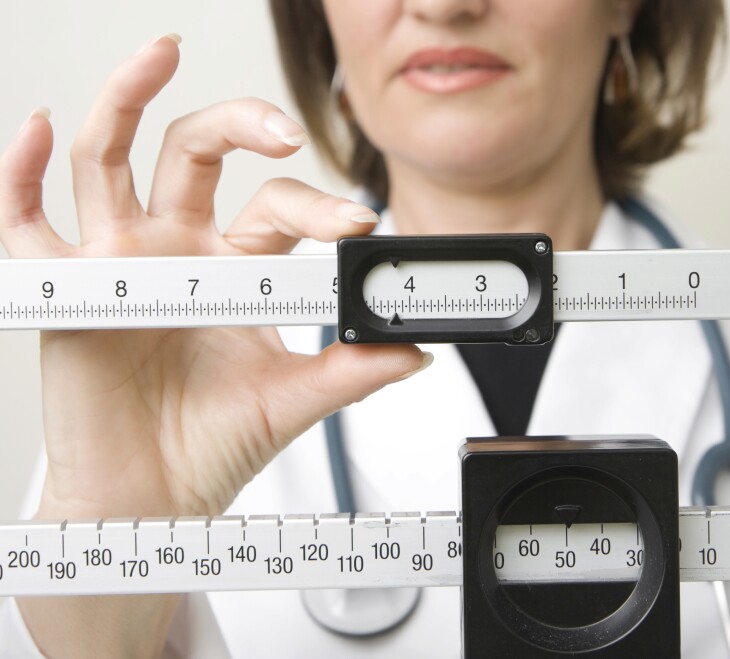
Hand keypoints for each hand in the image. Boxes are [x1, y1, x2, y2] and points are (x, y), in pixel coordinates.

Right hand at [0, 35, 427, 657]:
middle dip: (238, 123)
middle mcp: (178, 248)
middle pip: (198, 153)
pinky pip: (26, 217)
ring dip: (129, 97)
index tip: (358, 221)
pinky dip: (20, 171)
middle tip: (280, 129)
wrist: (156, 496)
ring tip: (160, 53)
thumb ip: (351, 370)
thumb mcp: (292, 400)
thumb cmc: (215, 442)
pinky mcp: (63, 286)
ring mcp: (119, 260)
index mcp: (237, 266)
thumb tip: (415, 349)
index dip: (317, 205)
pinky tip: (34, 128)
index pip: (277, 209)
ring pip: (113, 157)